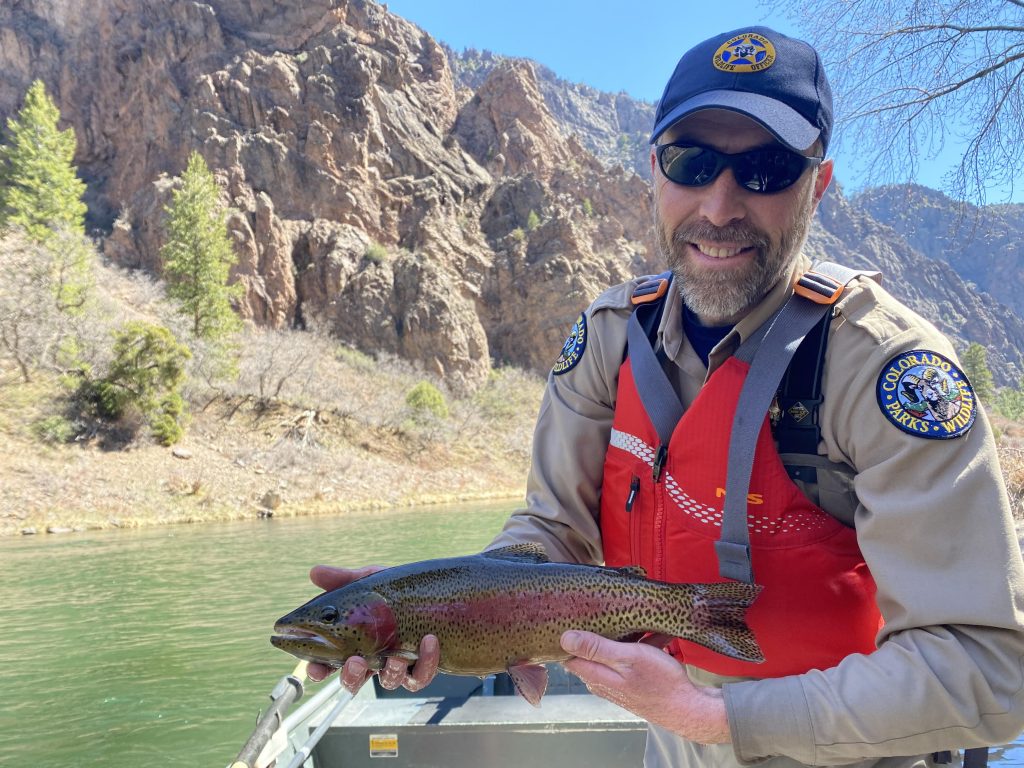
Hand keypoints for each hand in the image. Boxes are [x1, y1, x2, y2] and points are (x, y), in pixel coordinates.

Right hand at [304, 565, 440, 694]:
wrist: (434, 590)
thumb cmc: (394, 590)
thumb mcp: (369, 582)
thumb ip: (343, 580)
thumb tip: (314, 571)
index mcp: (353, 641)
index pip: (329, 663)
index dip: (319, 670)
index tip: (315, 668)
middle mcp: (373, 658)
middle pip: (354, 681)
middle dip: (351, 677)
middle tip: (354, 663)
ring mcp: (397, 665)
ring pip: (389, 681)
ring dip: (391, 672)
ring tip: (396, 656)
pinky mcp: (422, 666)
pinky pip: (421, 675)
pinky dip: (426, 661)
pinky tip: (429, 640)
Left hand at [560, 630, 729, 744]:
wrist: (688, 708)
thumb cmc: (659, 682)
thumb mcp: (628, 657)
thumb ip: (596, 648)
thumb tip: (564, 638)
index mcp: (596, 675)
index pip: (568, 654)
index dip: (570, 635)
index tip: (576, 615)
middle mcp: (603, 681)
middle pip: (590, 651)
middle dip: (600, 631)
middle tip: (609, 612)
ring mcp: (618, 682)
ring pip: (614, 652)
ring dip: (627, 637)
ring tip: (640, 621)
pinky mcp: (634, 681)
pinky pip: (632, 659)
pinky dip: (642, 646)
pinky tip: (657, 634)